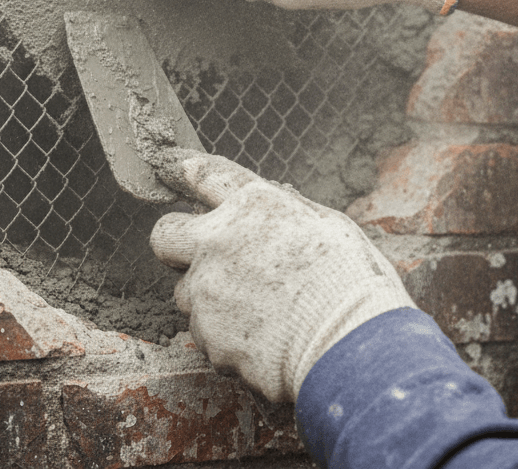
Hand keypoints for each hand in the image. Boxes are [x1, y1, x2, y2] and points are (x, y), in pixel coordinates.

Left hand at [151, 151, 414, 402]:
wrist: (353, 348)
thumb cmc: (353, 282)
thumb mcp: (331, 223)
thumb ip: (289, 206)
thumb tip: (274, 195)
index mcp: (253, 206)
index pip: (205, 175)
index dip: (190, 170)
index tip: (180, 168)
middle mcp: (218, 243)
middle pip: (164, 235)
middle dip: (178, 242)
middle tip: (208, 255)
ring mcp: (207, 292)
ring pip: (186, 291)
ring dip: (208, 296)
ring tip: (256, 308)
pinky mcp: (208, 337)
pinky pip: (205, 333)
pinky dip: (225, 335)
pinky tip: (263, 337)